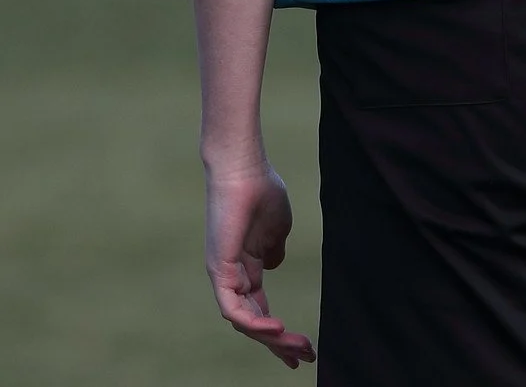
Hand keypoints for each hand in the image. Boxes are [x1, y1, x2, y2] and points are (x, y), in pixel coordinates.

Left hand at [204, 161, 313, 367]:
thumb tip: (276, 266)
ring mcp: (223, 276)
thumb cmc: (262, 191)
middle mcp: (231, 277)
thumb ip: (275, 249)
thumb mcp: (277, 227)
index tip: (303, 347)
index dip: (279, 331)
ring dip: (271, 338)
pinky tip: (277, 328)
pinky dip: (254, 322)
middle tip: (303, 358)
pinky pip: (233, 308)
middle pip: (253, 322)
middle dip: (278, 343)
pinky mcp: (219, 270)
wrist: (246, 170)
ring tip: (297, 346)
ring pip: (244, 321)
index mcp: (246, 268)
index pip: (260, 309)